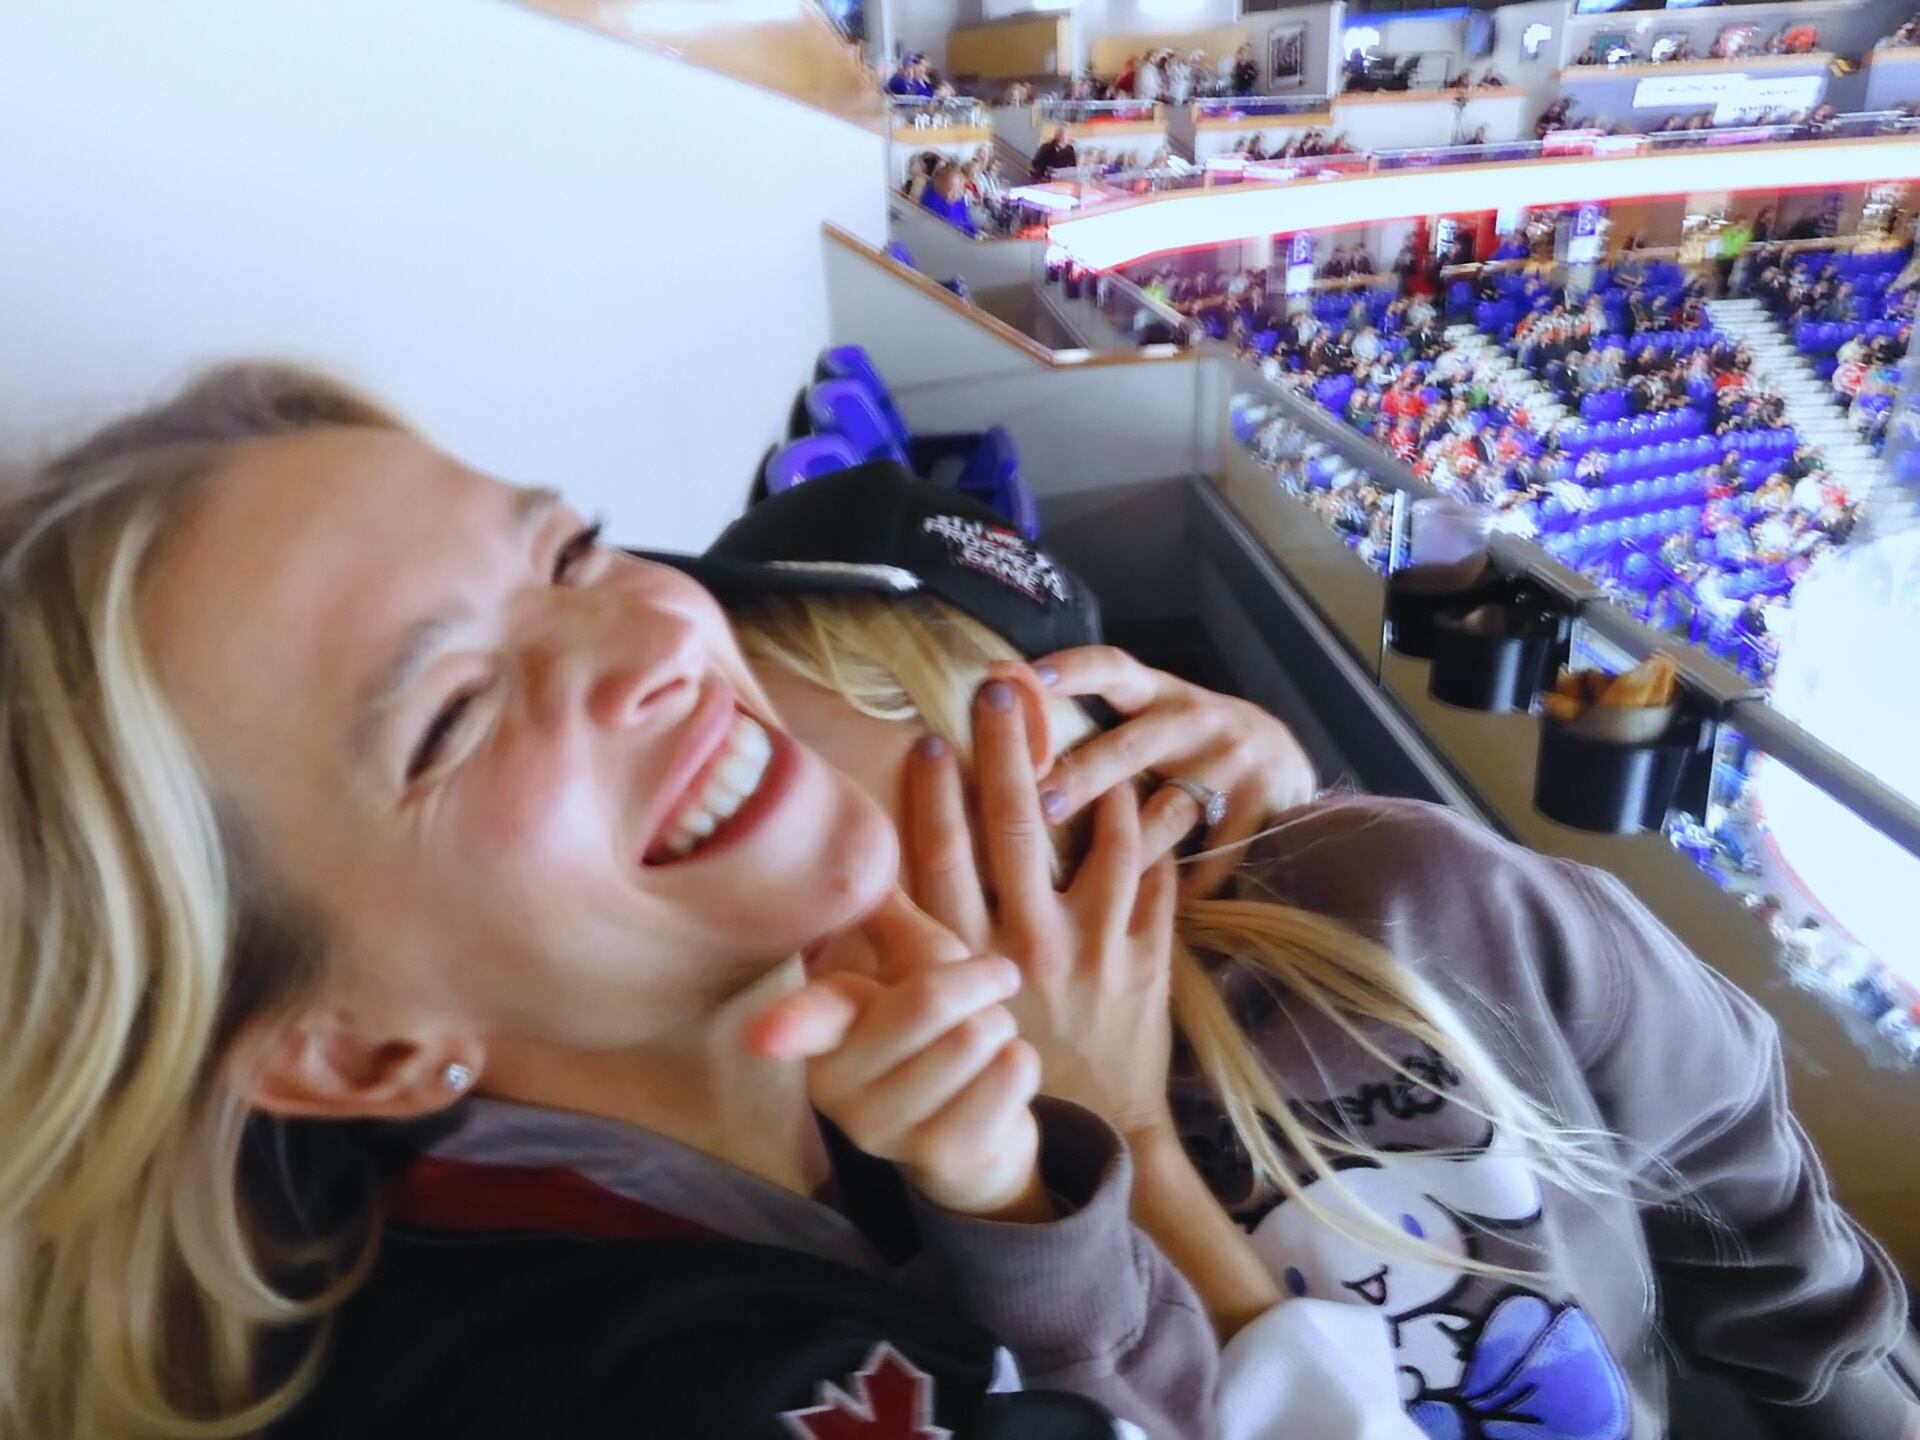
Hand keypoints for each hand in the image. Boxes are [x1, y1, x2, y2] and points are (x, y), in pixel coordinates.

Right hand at [746, 891, 1046, 1220]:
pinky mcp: (942, 1158)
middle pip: (928, 1002)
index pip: (806, 1020)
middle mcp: (837, 1088)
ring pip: (978, 1036)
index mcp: (824, 1031)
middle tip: (979, 996)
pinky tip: (996, 1083)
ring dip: (1000, 1027)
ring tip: (981, 1045)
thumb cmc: (940, 1031)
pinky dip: (1021, 1063)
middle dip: (976, 984)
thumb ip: (889, 916)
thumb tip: (857, 839)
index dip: (786, 1026)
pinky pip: (1013, 1074)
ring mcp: (886, 1132)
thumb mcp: (912, 965)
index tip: (763, 1037)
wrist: (975, 1135)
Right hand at [900, 680, 1179, 1143]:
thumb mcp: (920, 1033)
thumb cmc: (987, 1078)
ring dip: (1091, 778)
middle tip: (1000, 693)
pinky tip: (1149, 791)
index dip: (932, 799)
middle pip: (1015, 832)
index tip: (929, 742)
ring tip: (1086, 723)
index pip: (941, 862)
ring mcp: (1091, 953)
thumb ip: (886, 968)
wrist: (1086, 1140)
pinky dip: (1152, 835)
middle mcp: (1027, 949)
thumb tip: (836, 917)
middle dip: (1006, 755)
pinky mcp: (1144, 965)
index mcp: (965, 962)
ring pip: (1094, 846)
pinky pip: (1152, 885)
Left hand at [1024, 647, 1316, 897]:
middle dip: (1084, 775)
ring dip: (1129, 843)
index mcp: (1160, 694)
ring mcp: (1233, 760)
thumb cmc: (1193, 750)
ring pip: (1171, 808)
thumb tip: (1009, 753)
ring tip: (1088, 878)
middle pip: (1131, 746)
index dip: (1070, 668)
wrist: (1290, 767)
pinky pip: (1213, 856)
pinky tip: (1149, 914)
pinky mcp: (1264, 803)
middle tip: (1041, 804)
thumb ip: (1103, 734)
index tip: (1024, 676)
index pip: (1113, 668)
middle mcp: (1195, 719)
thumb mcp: (1157, 726)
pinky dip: (1185, 886)